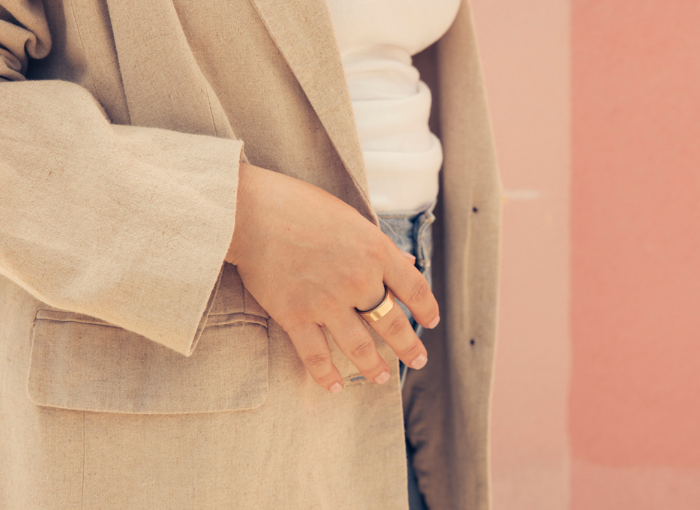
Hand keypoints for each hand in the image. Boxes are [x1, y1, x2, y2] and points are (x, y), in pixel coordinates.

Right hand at [226, 162, 439, 391]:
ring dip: (375, 367)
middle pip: (393, 324)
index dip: (427, 309)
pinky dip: (327, 375)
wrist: (253, 212)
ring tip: (382, 378)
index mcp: (376, 251)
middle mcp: (357, 279)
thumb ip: (379, 245)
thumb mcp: (350, 218)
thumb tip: (408, 260)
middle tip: (418, 360)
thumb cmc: (301, 207)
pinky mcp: (295, 316)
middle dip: (409, 347)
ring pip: (361, 347)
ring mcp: (327, 301)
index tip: (431, 322)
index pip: (414, 288)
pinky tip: (336, 386)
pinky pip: (317, 355)